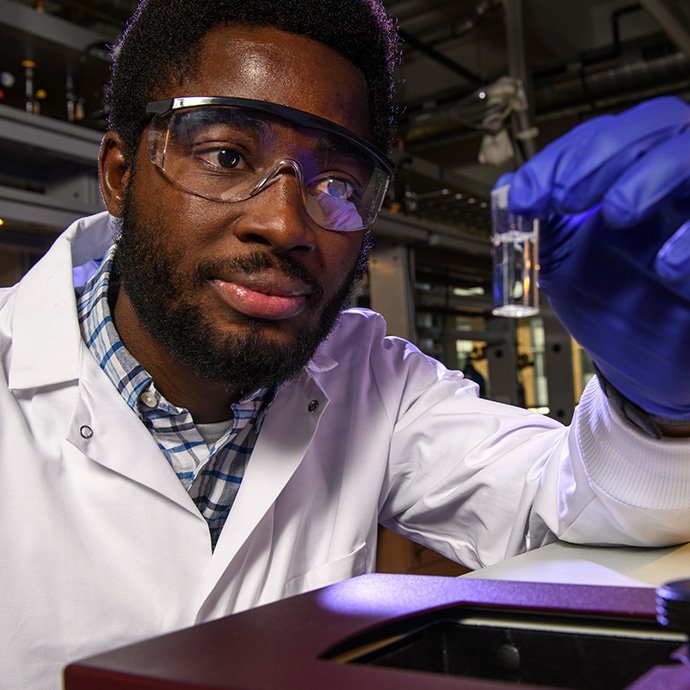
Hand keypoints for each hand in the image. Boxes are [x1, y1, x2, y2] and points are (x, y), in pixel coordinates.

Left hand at [499, 96, 689, 418]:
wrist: (645, 364)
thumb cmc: (610, 307)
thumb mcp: (563, 262)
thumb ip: (542, 223)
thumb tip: (510, 187)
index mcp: (629, 176)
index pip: (603, 133)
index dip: (562, 156)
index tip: (526, 193)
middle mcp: (673, 181)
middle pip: (657, 122)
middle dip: (603, 154)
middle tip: (564, 197)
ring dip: (650, 174)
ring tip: (616, 213)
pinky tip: (665, 265)